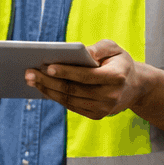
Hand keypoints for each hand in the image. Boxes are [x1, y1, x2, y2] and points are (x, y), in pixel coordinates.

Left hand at [25, 39, 145, 119]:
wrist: (135, 87)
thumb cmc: (119, 62)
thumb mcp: (114, 48)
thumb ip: (98, 48)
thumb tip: (80, 52)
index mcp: (116, 77)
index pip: (85, 76)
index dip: (65, 72)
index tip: (47, 66)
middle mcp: (110, 96)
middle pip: (73, 89)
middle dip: (48, 81)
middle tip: (28, 72)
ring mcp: (103, 109)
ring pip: (69, 100)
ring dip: (47, 90)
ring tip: (30, 80)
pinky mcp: (96, 115)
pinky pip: (71, 106)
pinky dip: (55, 97)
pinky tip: (42, 88)